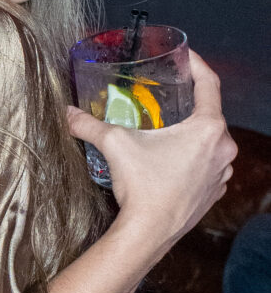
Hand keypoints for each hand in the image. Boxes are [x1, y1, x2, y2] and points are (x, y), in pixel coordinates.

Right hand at [67, 50, 235, 254]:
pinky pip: (209, 166)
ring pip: (211, 142)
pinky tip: (173, 161)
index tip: (188, 59)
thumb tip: (69, 113)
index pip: (210, 84)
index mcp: (207, 129)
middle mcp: (222, 149)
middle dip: (190, 105)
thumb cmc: (142, 187)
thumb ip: (90, 124)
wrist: (148, 233)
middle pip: (210, 114)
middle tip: (170, 97)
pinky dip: (195, 159)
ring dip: (194, 134)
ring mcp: (221, 173)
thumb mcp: (115, 144)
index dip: (199, 66)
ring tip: (171, 131)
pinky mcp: (213, 192)